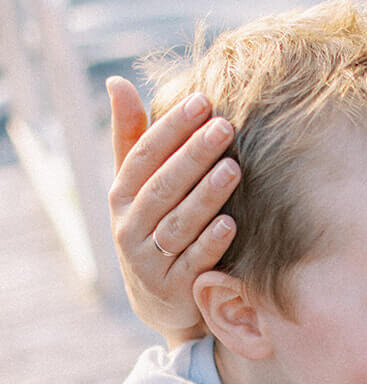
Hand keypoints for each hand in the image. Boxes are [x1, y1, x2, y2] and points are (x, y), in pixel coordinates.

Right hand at [108, 77, 240, 339]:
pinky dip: (210, 243)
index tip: (202, 100)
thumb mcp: (137, 188)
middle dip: (193, 155)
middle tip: (225, 127)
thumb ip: (132, 138)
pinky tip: (231, 223)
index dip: (171, 128)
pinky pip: (193, 263)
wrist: (161, 302)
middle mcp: (129, 228)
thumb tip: (117, 81)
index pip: (144, 156)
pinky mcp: (175, 289)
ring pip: (178, 224)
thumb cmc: (154, 227)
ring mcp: (150, 261)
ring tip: (233, 168)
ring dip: (205, 196)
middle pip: (162, 187)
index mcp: (121, 197)